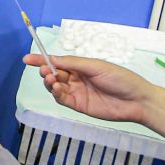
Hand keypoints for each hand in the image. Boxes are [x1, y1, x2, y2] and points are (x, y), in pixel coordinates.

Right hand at [23, 54, 155, 123]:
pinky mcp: (79, 106)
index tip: (27, 59)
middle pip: (54, 74)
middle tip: (44, 70)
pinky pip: (62, 99)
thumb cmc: (120, 78)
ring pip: (55, 87)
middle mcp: (77, 78)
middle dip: (46, 71)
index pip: (58, 61)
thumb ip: (73, 63)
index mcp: (82, 66)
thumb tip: (52, 58)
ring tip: (51, 79)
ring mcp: (77, 92)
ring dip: (49, 82)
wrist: (137, 100)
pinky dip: (56, 94)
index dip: (42, 60)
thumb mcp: (96, 66)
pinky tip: (57, 89)